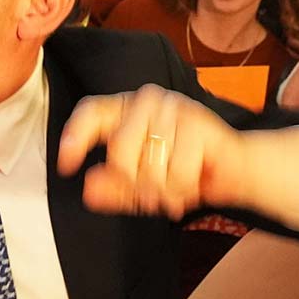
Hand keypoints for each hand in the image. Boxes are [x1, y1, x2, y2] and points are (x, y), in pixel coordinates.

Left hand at [56, 84, 249, 219]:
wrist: (233, 170)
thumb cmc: (182, 171)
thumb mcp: (141, 185)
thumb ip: (113, 187)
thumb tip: (89, 188)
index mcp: (127, 110)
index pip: (91, 112)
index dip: (75, 137)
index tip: (66, 165)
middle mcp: (148, 102)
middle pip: (118, 151)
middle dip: (134, 184)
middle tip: (150, 196)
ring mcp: (174, 108)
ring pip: (150, 165)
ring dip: (162, 190)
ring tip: (174, 189)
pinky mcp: (198, 123)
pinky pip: (177, 171)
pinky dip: (182, 189)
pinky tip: (191, 183)